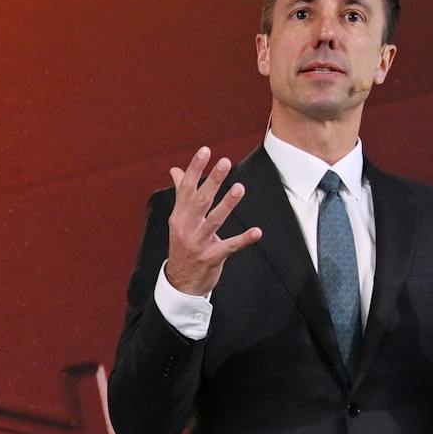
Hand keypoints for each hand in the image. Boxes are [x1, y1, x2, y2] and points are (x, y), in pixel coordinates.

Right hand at [159, 147, 260, 296]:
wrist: (180, 282)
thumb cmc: (183, 246)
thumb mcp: (179, 220)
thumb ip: (181, 194)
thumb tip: (175, 170)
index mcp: (179, 216)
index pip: (186, 188)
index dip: (195, 169)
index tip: (205, 151)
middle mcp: (186, 228)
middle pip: (200, 200)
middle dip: (212, 180)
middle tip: (225, 162)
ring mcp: (198, 244)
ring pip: (214, 220)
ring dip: (227, 204)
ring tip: (239, 188)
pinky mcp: (211, 258)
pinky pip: (230, 246)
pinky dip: (244, 239)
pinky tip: (257, 232)